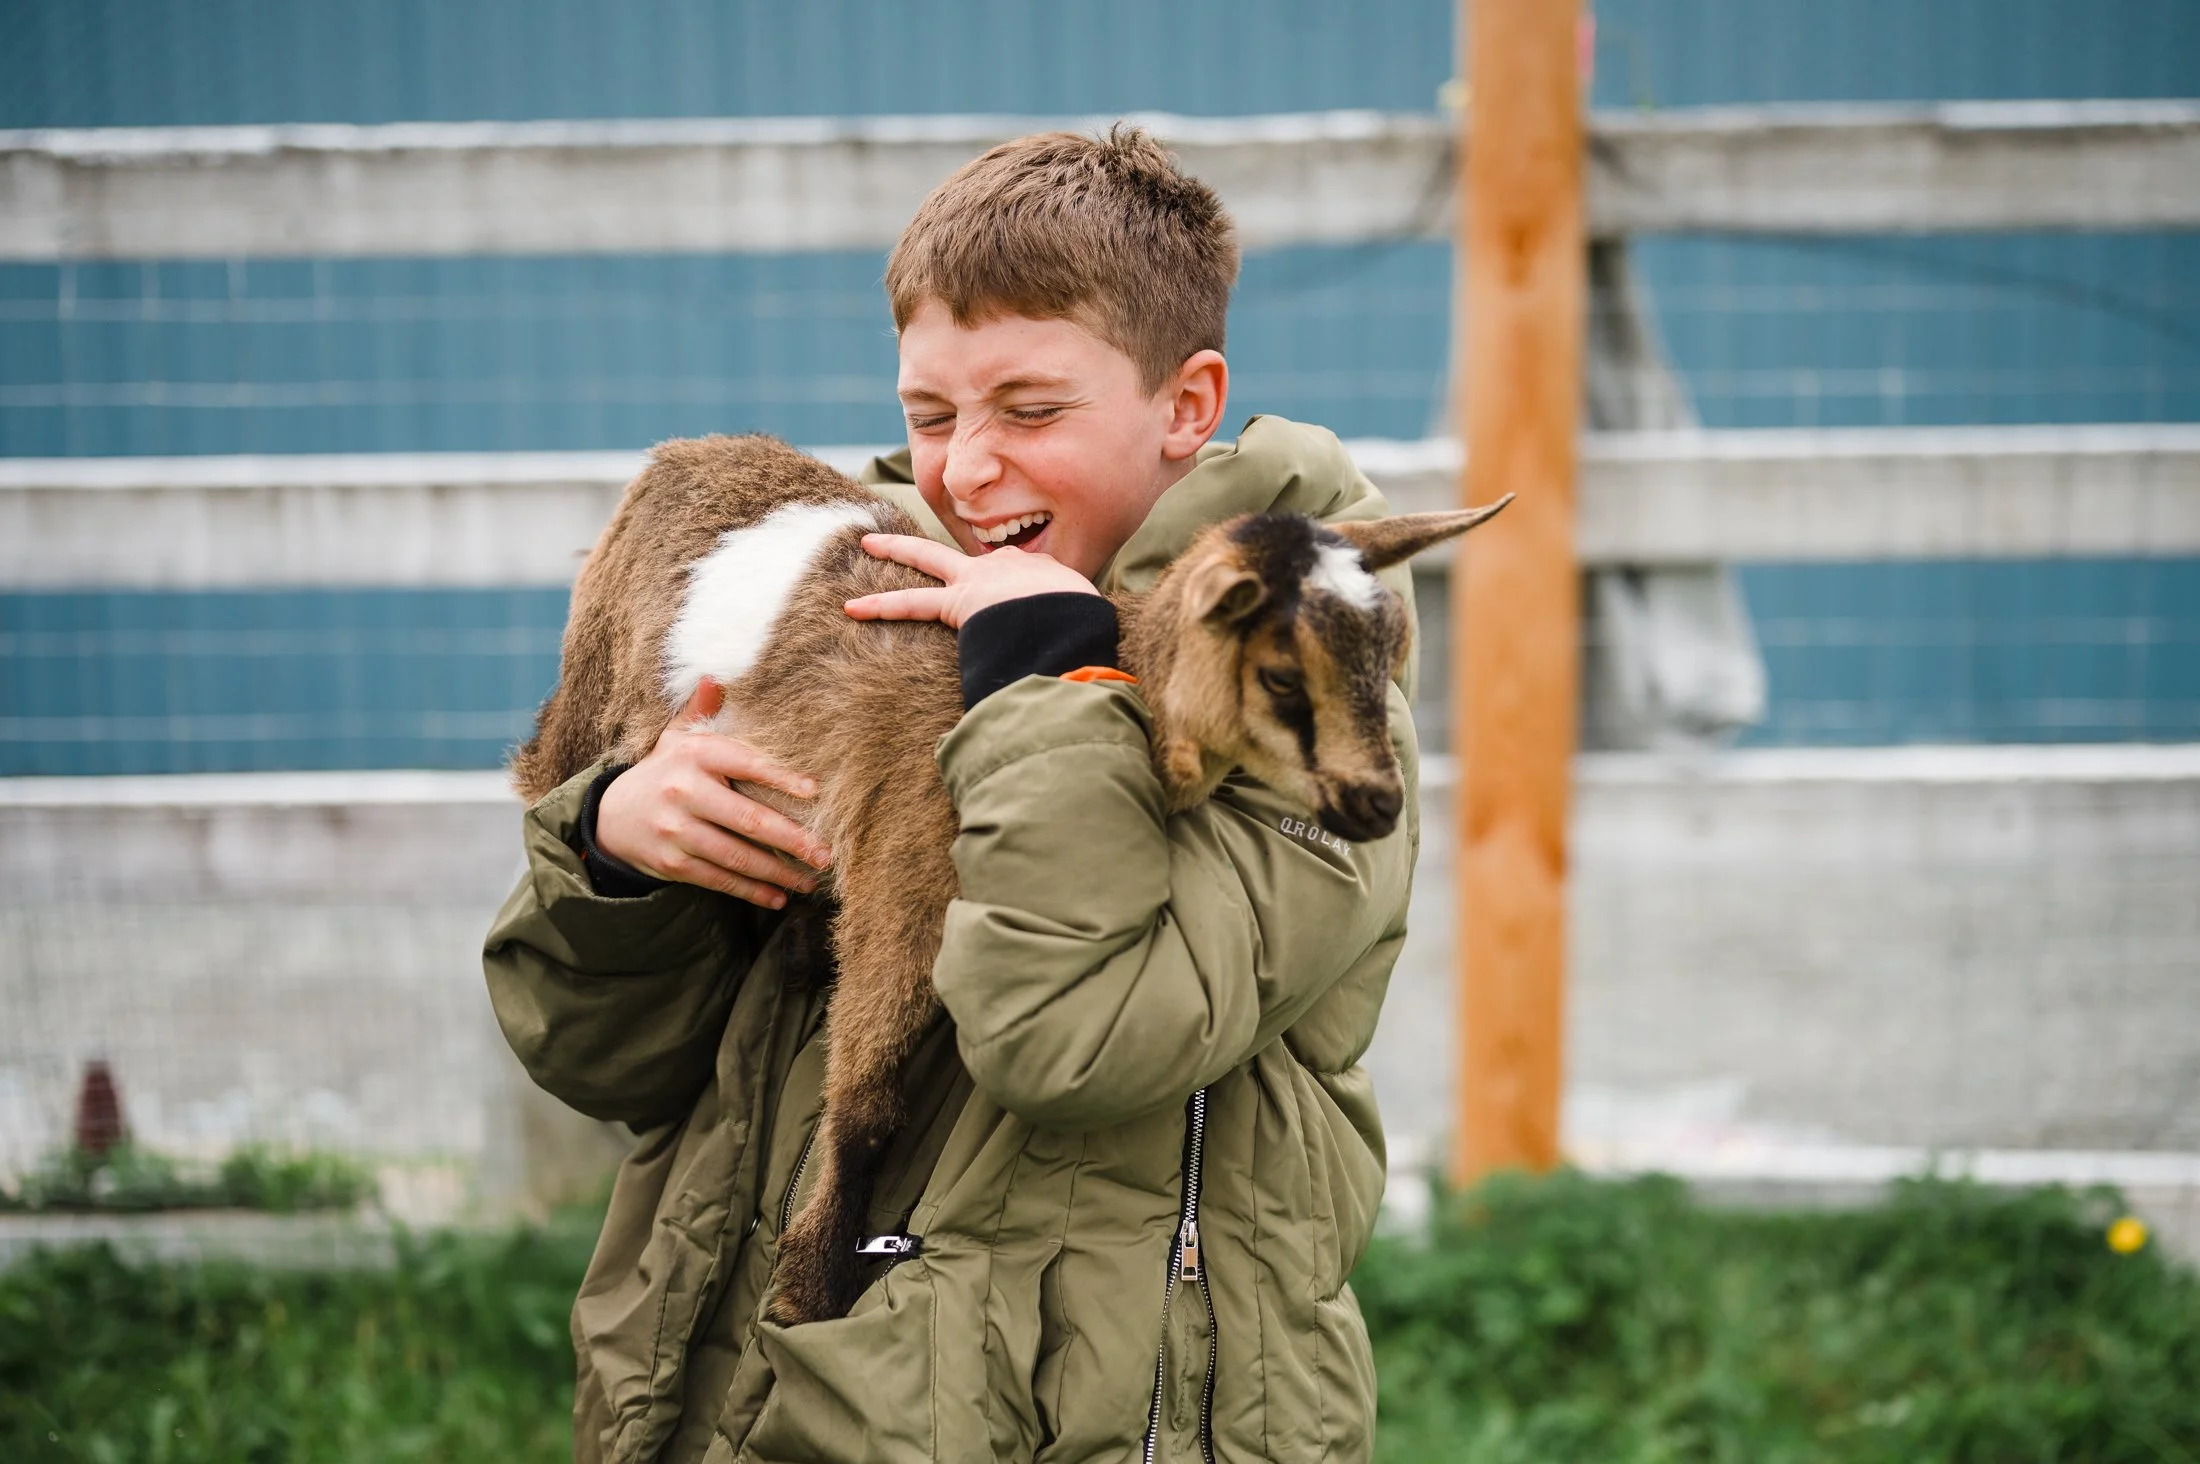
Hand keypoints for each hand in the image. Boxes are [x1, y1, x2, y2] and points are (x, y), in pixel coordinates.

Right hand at [595, 680, 832, 909]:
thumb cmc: (663, 773)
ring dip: (778, 871)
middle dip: (792, 839)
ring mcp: (677, 831)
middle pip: (748, 819)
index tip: (815, 792)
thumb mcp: (675, 738)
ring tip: (810, 880)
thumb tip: (716, 675)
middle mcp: (684, 792)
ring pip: (737, 855)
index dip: (781, 778)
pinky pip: (719, 879)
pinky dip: (751, 890)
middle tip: (826, 853)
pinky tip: (777, 897)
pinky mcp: (672, 863)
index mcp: (693, 756)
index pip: (746, 764)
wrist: (611, 817)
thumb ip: (700, 709)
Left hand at [843, 533, 1098, 628]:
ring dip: (895, 550)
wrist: (1068, 615)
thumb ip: (1074, 633)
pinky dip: (881, 606)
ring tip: (867, 545)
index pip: (1014, 570)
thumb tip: (1080, 670)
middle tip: (915, 538)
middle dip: (939, 543)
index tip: (1012, 597)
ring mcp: (978, 580)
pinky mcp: (958, 602)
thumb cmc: (1084, 623)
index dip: (1010, 583)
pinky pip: (911, 603)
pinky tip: (853, 608)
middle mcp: (1004, 566)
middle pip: (965, 552)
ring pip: (928, 560)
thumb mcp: (1086, 620)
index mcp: (1039, 570)